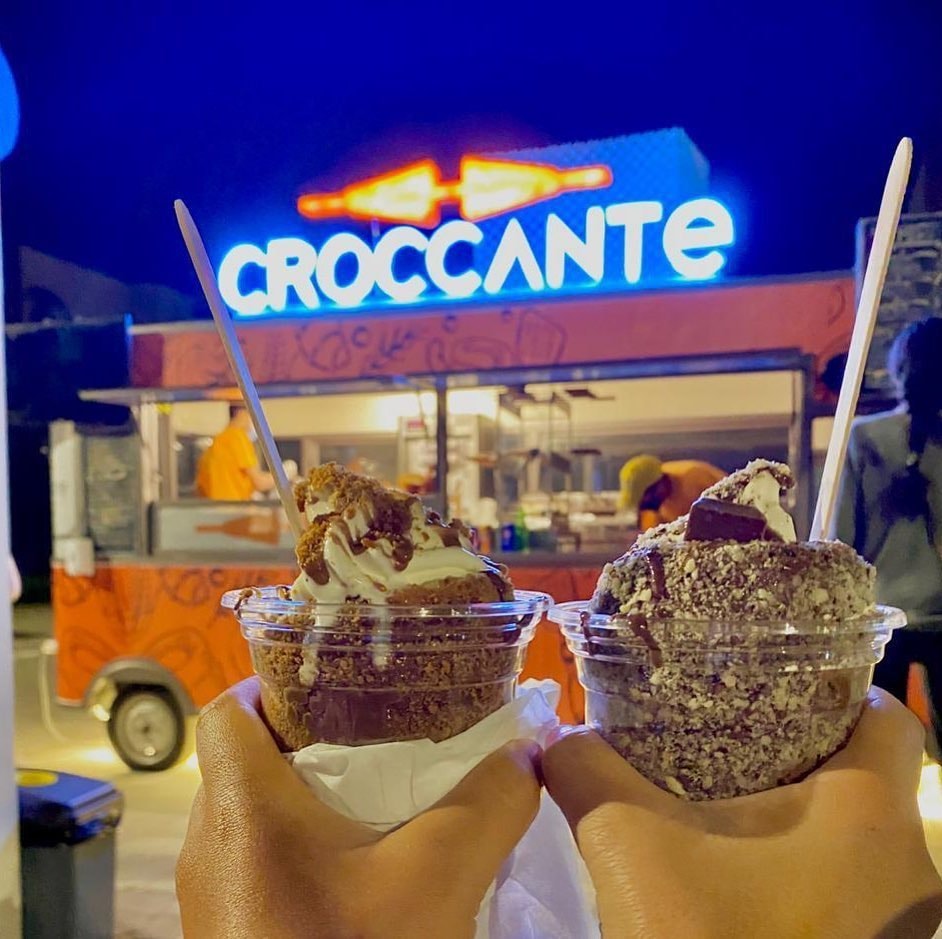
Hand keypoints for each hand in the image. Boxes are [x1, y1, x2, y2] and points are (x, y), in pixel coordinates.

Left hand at [177, 678, 540, 938]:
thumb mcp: (436, 881)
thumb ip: (488, 805)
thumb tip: (528, 751)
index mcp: (240, 811)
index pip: (228, 710)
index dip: (274, 682)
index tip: (334, 680)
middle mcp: (210, 847)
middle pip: (245, 759)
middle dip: (307, 736)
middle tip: (374, 730)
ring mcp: (214, 899)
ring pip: (251, 814)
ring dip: (306, 795)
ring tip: (376, 792)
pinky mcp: (230, 932)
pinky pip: (256, 862)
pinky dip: (301, 846)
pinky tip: (362, 868)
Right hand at [543, 688, 941, 938]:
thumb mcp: (631, 847)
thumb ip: (587, 771)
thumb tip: (552, 734)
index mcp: (870, 812)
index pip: (886, 709)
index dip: (835, 681)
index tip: (773, 669)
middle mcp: (905, 863)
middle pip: (866, 767)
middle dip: (800, 736)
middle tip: (730, 716)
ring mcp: (897, 921)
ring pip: (855, 828)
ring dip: (796, 801)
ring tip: (724, 779)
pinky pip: (847, 879)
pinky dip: (797, 855)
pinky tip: (734, 859)